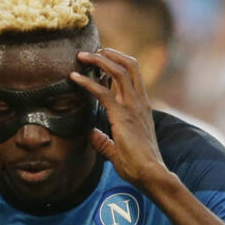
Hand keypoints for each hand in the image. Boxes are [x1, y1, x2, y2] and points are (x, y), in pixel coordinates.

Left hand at [70, 49, 166, 189]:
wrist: (150, 173)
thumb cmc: (138, 165)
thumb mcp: (117, 150)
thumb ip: (104, 140)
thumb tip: (91, 134)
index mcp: (141, 107)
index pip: (132, 76)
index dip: (118, 64)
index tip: (102, 59)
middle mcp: (139, 102)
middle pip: (129, 66)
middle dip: (110, 54)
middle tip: (92, 51)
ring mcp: (132, 107)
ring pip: (118, 72)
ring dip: (99, 60)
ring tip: (82, 55)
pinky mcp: (122, 115)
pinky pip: (102, 92)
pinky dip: (87, 82)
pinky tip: (74, 77)